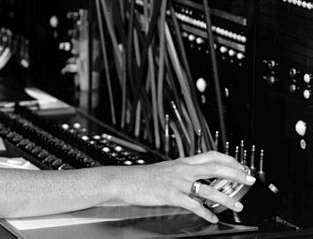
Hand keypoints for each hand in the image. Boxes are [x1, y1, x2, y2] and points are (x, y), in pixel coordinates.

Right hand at [117, 151, 255, 222]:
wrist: (124, 180)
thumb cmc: (143, 177)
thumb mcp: (166, 169)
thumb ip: (182, 172)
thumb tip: (197, 177)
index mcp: (182, 162)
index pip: (210, 155)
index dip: (228, 159)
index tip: (241, 165)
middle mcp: (182, 170)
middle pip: (215, 168)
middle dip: (235, 173)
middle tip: (249, 179)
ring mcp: (177, 182)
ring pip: (208, 188)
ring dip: (226, 198)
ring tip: (237, 204)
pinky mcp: (171, 195)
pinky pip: (193, 205)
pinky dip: (205, 213)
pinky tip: (212, 218)